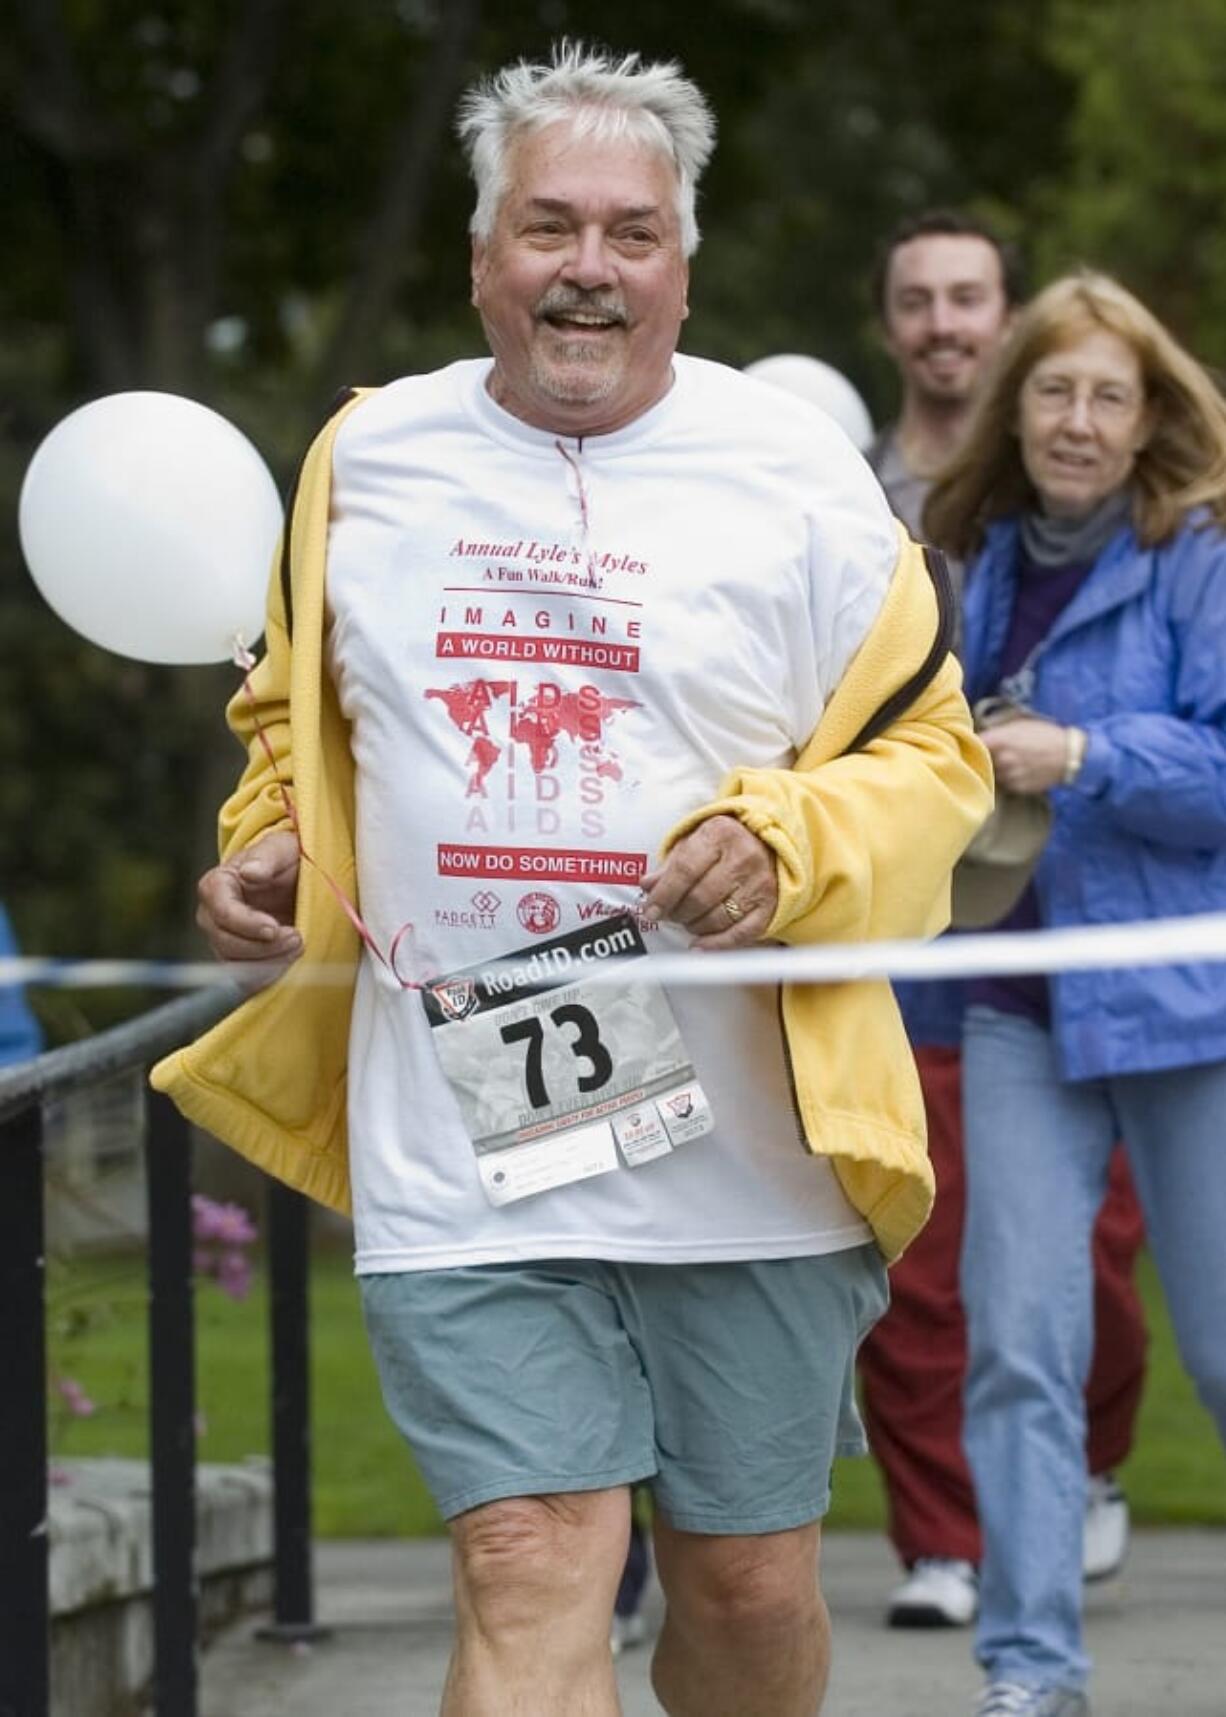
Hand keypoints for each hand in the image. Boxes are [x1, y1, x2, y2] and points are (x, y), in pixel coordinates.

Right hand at [196, 831, 302, 985]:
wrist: (295, 878)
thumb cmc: (286, 858)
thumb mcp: (282, 848)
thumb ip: (266, 857)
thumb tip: (250, 871)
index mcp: (217, 885)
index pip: (222, 911)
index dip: (247, 924)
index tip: (275, 928)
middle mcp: (212, 915)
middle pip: (226, 942)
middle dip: (263, 946)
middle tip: (297, 939)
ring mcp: (222, 939)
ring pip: (236, 964)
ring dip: (269, 962)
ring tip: (298, 947)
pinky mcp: (238, 958)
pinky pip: (245, 977)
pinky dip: (268, 975)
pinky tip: (289, 963)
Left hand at [639, 814, 777, 949]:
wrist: (767, 841)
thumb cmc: (725, 843)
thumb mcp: (694, 842)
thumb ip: (670, 866)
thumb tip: (647, 886)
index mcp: (720, 834)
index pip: (684, 870)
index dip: (664, 895)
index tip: (650, 910)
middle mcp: (744, 857)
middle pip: (700, 897)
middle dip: (677, 913)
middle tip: (668, 915)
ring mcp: (760, 883)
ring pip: (717, 918)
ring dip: (694, 926)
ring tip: (687, 921)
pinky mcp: (769, 905)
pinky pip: (740, 934)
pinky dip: (716, 944)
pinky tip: (699, 945)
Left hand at [980, 718, 1070, 793]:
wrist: (1069, 755)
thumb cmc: (1045, 735)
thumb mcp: (1021, 724)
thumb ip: (999, 730)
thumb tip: (980, 734)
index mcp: (1001, 740)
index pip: (974, 744)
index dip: (971, 744)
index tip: (970, 743)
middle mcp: (1003, 759)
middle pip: (981, 761)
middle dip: (984, 757)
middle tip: (992, 753)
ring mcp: (1010, 775)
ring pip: (992, 774)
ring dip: (996, 770)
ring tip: (1009, 762)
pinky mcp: (1018, 788)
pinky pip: (1005, 784)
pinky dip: (1008, 779)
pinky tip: (1019, 771)